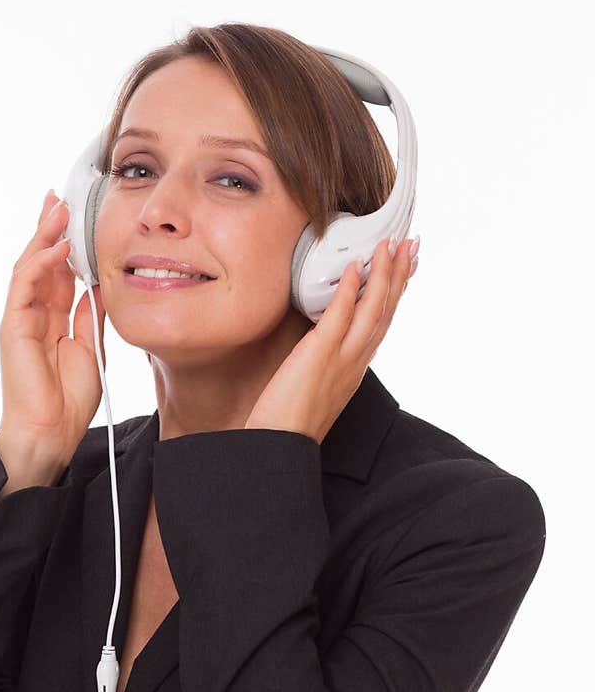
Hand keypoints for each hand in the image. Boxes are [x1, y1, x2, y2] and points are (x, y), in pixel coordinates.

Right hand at [0, 187, 107, 471]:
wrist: (51, 431)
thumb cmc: (68, 399)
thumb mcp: (91, 348)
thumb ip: (91, 316)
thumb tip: (97, 285)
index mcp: (53, 319)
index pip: (57, 271)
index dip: (65, 243)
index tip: (73, 216)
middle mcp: (33, 314)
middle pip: (39, 261)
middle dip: (49, 228)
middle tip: (59, 198)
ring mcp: (20, 319)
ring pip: (28, 267)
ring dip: (43, 237)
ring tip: (57, 209)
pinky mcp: (13, 327)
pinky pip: (24, 287)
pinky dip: (40, 265)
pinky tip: (56, 248)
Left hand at [244, 236, 418, 441]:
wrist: (280, 447)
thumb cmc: (289, 422)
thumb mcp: (316, 387)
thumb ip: (325, 362)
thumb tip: (320, 342)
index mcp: (356, 367)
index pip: (382, 323)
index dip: (396, 292)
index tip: (406, 267)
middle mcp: (356, 361)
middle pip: (386, 310)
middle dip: (400, 275)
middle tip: (411, 244)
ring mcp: (342, 357)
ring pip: (372, 309)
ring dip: (384, 274)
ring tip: (390, 245)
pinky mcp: (321, 355)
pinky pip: (340, 315)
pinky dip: (350, 289)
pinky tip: (355, 266)